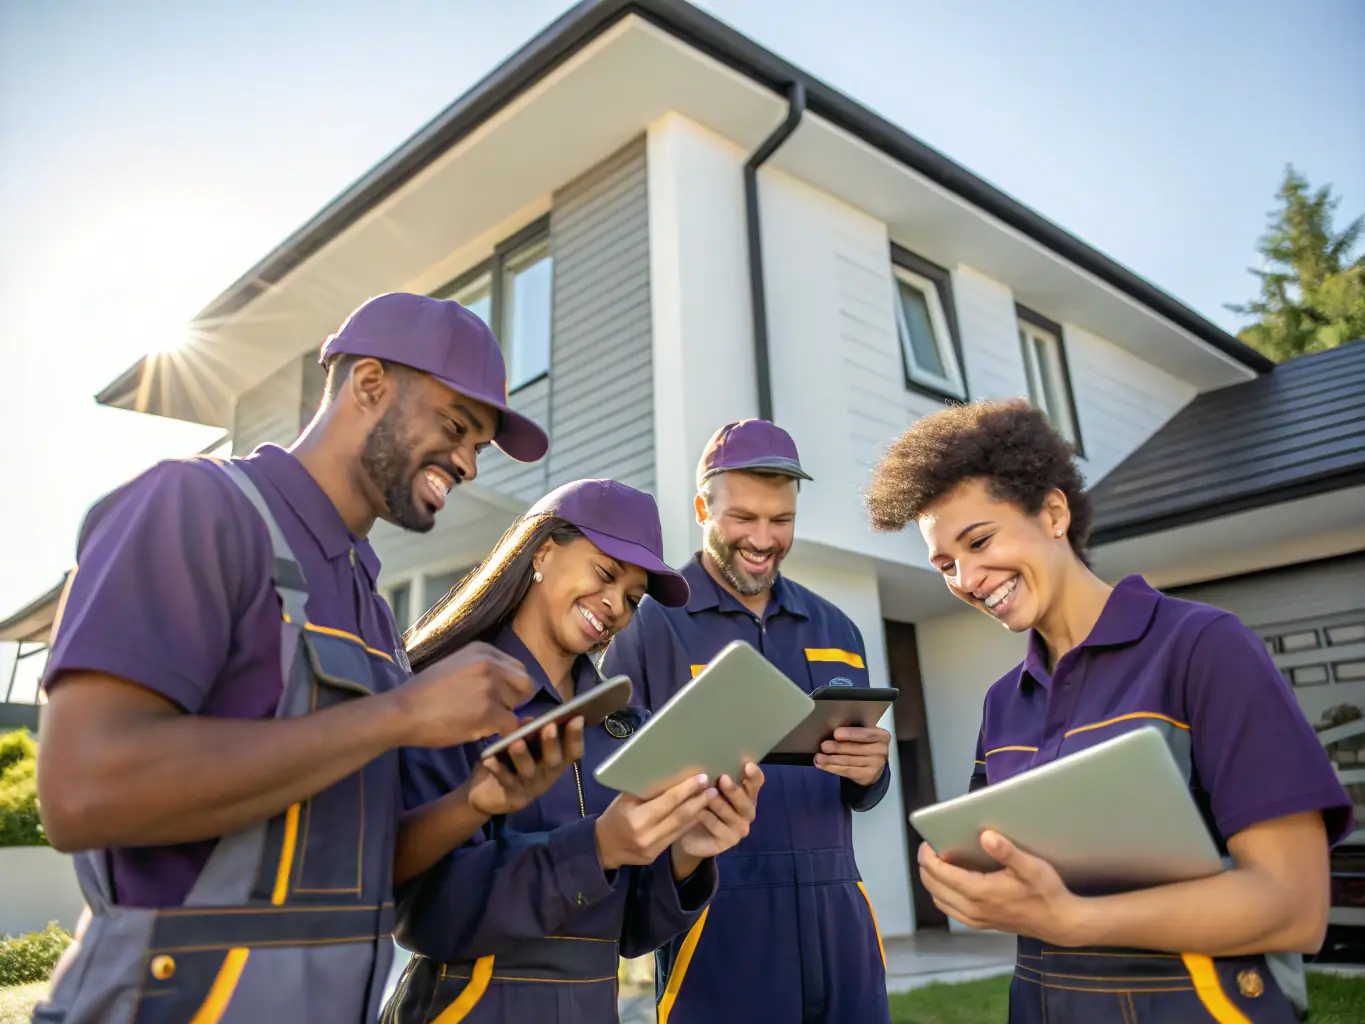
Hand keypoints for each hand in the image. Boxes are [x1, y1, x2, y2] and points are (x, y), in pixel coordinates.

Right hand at [393, 642, 533, 747]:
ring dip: (502, 717)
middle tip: (492, 712)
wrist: (402, 711)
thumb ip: (483, 670)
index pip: (517, 668)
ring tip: (476, 720)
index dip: (510, 687)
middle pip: (524, 684)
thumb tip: (507, 686)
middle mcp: (490, 663)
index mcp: (483, 650)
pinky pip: (512, 726)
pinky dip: (501, 734)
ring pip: (517, 707)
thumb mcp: (456, 666)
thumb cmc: (424, 693)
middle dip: (513, 701)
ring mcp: (490, 686)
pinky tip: (480, 732)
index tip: (495, 699)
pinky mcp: (488, 711)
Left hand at [466, 718, 585, 817]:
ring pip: (528, 771)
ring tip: (516, 742)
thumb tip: (531, 720)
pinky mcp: (512, 796)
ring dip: (523, 756)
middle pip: (554, 761)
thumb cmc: (512, 764)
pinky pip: (505, 782)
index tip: (577, 718)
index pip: (572, 751)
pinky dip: (498, 770)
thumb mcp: (523, 745)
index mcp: (555, 761)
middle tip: (549, 726)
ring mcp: (530, 787)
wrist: (489, 796)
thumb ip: (528, 733)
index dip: (576, 736)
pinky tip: (489, 760)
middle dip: (552, 743)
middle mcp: (547, 775)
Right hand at [594, 774, 713, 870]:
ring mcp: (652, 848)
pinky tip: (698, 813)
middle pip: (679, 815)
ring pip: (681, 827)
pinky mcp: (656, 855)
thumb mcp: (625, 799)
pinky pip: (676, 837)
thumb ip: (647, 791)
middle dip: (698, 800)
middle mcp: (646, 835)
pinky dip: (688, 824)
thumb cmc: (614, 815)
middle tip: (712, 787)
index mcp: (636, 818)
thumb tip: (672, 775)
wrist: (602, 847)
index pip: (668, 801)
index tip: (701, 778)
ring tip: (710, 798)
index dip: (686, 789)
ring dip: (698, 811)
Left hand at [672, 762, 763, 862]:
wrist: (689, 834)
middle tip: (723, 778)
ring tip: (707, 795)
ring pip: (730, 814)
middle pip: (745, 800)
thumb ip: (712, 776)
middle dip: (734, 790)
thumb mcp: (705, 788)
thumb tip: (707, 757)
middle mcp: (746, 810)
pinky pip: (717, 827)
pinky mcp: (728, 841)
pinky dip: (707, 817)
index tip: (748, 765)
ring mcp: (739, 827)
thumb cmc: (700, 803)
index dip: (754, 775)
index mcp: (746, 793)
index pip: (756, 782)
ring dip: (719, 804)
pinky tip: (697, 811)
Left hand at [814, 726, 889, 785]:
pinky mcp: (868, 776)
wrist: (875, 766)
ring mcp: (876, 765)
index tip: (836, 733)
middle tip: (823, 746)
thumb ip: (855, 732)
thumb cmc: (866, 744)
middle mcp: (882, 751)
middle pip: (856, 748)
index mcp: (882, 736)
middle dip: (837, 747)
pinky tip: (822, 765)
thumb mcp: (866, 736)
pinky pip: (847, 771)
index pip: (866, 734)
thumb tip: (833, 731)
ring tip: (818, 757)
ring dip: (831, 759)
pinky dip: (832, 768)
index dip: (851, 734)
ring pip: (849, 761)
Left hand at [917, 830, 1084, 943]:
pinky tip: (953, 881)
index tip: (929, 839)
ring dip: (933, 880)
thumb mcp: (1031, 867)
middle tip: (933, 846)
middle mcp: (971, 909)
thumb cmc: (1046, 892)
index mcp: (979, 892)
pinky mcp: (979, 924)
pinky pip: (949, 908)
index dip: (928, 855)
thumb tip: (985, 835)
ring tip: (940, 861)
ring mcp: (974, 919)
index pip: (938, 873)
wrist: (1060, 923)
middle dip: (927, 865)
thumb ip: (1007, 851)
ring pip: (938, 899)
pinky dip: (943, 894)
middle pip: (932, 886)